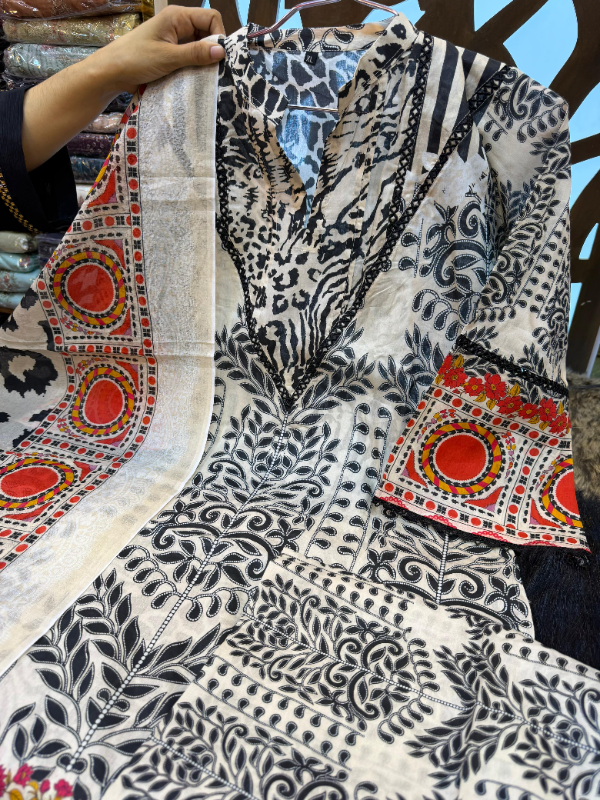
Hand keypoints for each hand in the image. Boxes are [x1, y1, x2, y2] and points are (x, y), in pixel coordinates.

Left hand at [84, 6, 225, 94]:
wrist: (111, 72)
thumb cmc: (135, 59)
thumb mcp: (167, 57)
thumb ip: (195, 53)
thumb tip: (222, 51)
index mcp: (177, 17)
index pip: (210, 17)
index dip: (219, 34)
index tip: (219, 57)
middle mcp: (178, 25)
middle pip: (207, 32)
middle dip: (213, 49)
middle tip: (215, 70)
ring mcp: (175, 40)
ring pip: (200, 47)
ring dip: (204, 61)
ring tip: (206, 76)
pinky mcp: (172, 54)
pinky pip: (191, 58)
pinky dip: (196, 67)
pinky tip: (196, 78)